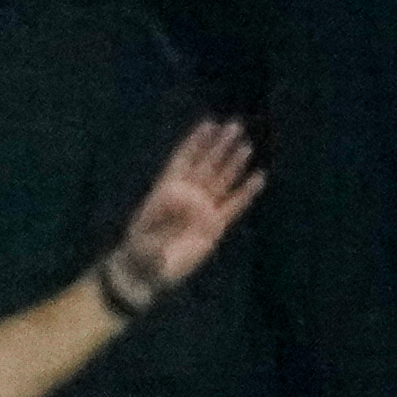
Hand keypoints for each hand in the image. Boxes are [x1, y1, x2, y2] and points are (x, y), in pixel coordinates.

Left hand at [108, 113, 264, 302]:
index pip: (183, 160)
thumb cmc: (137, 252)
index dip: (195, 142)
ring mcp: (202, 210)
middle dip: (219, 145)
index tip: (208, 124)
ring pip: (221, 181)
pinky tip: (258, 177)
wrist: (147, 272)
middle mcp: (186, 195)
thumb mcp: (144, 239)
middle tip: (234, 125)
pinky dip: (246, 192)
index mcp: (166, 190)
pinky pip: (234, 206)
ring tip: (246, 144)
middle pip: (206, 165)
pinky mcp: (214, 226)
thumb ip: (162, 227)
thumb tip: (182, 212)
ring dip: (233, 163)